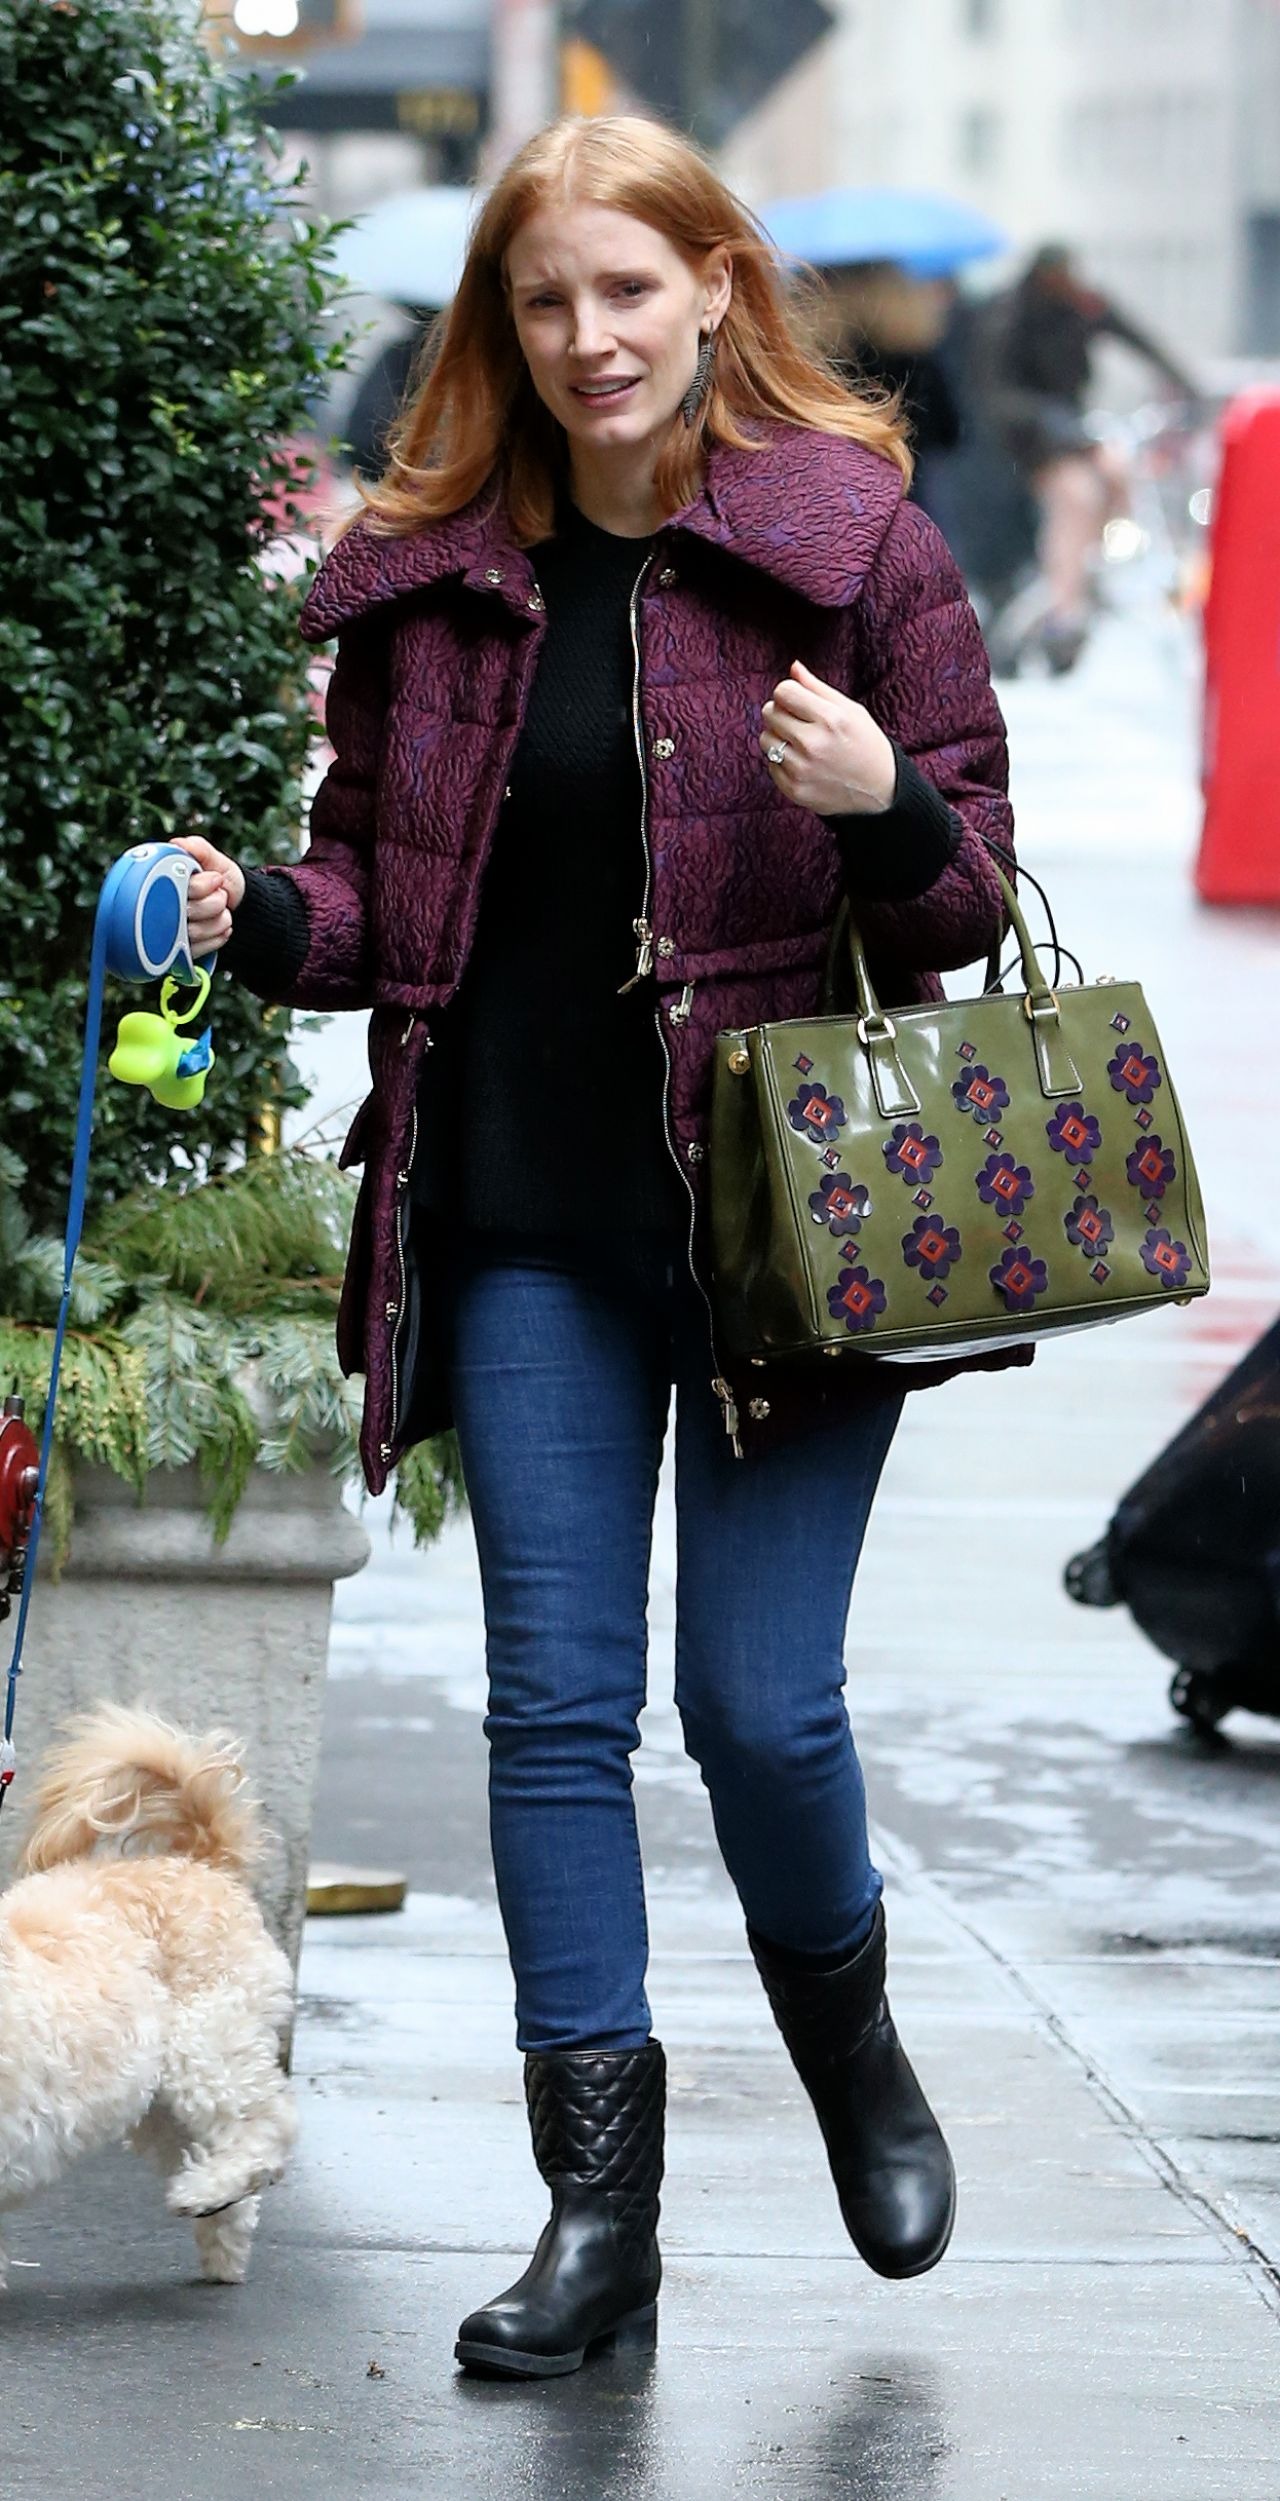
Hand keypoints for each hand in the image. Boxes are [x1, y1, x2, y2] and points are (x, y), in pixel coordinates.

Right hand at [171, 835, 245, 954]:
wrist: (238, 904)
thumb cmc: (222, 879)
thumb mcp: (214, 859)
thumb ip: (198, 849)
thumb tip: (178, 844)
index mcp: (166, 882)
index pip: (175, 888)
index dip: (201, 886)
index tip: (216, 879)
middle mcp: (163, 907)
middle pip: (185, 912)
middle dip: (213, 903)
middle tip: (221, 895)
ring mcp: (171, 931)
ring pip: (193, 932)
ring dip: (217, 920)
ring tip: (221, 911)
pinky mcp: (181, 950)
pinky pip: (199, 949)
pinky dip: (217, 936)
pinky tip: (221, 925)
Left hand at [759, 660, 896, 815]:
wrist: (879, 791)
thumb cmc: (866, 744)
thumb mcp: (850, 710)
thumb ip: (818, 688)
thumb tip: (793, 667)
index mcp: (830, 719)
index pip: (783, 691)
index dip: (789, 693)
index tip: (799, 702)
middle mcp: (813, 744)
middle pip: (769, 713)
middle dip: (781, 713)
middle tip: (799, 722)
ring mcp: (801, 769)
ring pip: (765, 739)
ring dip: (778, 737)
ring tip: (799, 743)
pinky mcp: (794, 789)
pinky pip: (770, 765)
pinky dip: (782, 762)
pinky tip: (803, 763)